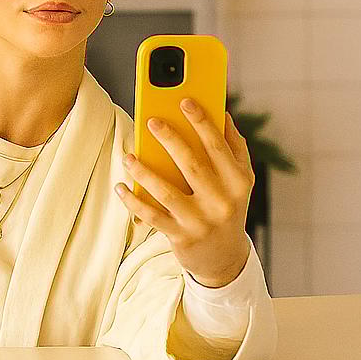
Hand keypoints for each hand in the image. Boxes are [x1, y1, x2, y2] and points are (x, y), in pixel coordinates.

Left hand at [115, 99, 254, 288]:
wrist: (225, 258)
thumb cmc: (228, 206)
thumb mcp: (239, 180)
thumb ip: (234, 147)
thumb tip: (223, 112)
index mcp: (237, 182)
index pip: (218, 147)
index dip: (201, 122)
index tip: (184, 101)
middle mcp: (221, 202)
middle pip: (191, 164)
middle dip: (170, 140)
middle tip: (151, 120)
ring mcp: (200, 221)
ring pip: (167, 192)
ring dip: (144, 172)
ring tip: (128, 156)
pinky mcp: (181, 237)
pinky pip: (152, 216)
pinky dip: (133, 201)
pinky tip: (120, 186)